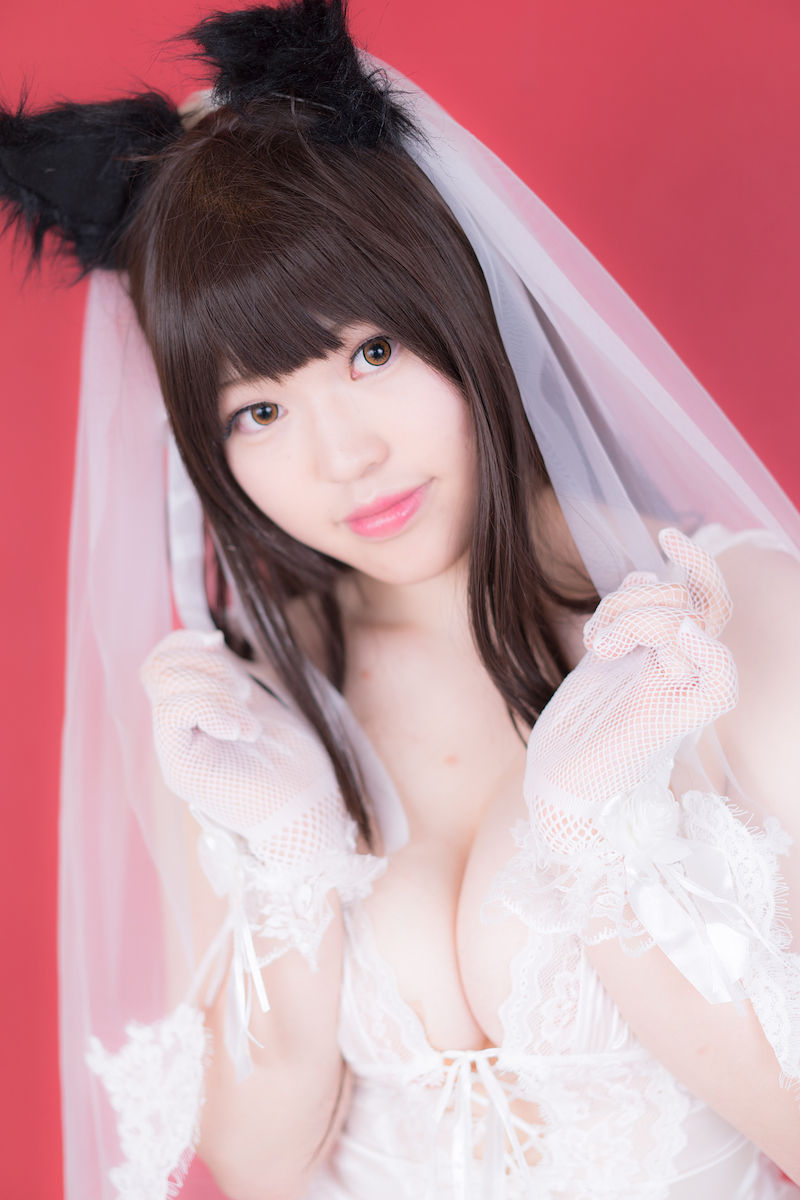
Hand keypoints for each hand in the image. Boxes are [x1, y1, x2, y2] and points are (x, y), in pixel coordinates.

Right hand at [141, 629, 351, 867]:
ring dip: (216, 689)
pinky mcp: (182, 771)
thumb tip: (209, 640)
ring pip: (166, 685)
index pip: (160, 660)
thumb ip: (226, 676)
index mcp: (189, 715)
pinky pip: (174, 713)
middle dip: (209, 668)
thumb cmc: (293, 760)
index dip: (185, 642)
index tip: (219, 643)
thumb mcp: (254, 701)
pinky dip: (211, 708)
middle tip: (244, 697)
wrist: (309, 810)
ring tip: (248, 722)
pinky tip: (242, 731)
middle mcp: (174, 734)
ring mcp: (174, 753)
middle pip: (159, 668)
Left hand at [525, 529, 737, 842]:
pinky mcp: (672, 720)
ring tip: (599, 644)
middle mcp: (683, 672)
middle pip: (700, 604)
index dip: (697, 562)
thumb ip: (628, 617)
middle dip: (655, 589)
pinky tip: (673, 638)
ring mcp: (681, 694)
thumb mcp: (602, 655)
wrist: (560, 782)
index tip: (671, 534)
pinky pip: (717, 680)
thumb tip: (644, 575)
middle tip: (608, 618)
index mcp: (669, 655)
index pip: (704, 598)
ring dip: (637, 616)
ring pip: (691, 624)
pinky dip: (703, 648)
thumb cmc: (580, 727)